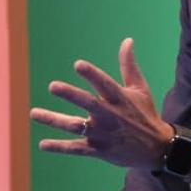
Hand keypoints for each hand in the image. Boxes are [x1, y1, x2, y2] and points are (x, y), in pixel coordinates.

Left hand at [32, 37, 173, 169]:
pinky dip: (59, 147)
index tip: (78, 64)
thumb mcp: (140, 88)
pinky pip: (76, 149)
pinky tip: (43, 144)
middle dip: (70, 95)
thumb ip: (128, 65)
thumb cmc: (145, 113)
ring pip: (76, 126)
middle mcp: (110, 116)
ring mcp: (103, 134)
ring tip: (34, 113)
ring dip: (54, 120)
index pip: (105, 84)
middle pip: (87, 103)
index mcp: (120, 99)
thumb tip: (127, 40)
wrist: (156, 148)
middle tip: (52, 86)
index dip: (92, 74)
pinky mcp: (98, 150)